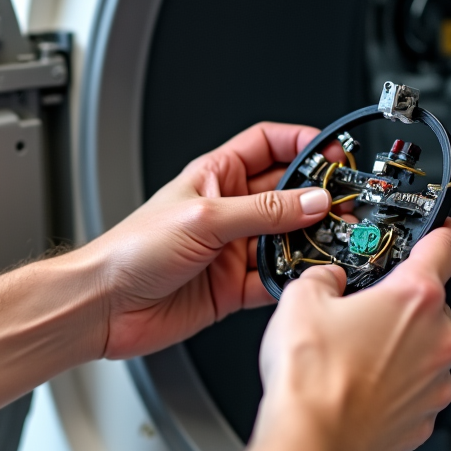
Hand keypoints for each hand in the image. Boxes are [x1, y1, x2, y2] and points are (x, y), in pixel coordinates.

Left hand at [87, 122, 341, 359]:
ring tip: (336, 241)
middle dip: (317, 197)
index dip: (302, 143)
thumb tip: (310, 200)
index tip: (334, 153)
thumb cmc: (131, 251)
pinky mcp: (233, 287)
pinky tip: (307, 277)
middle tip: (345, 204)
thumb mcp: (203, 218)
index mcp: (214, 176)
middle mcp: (226, 210)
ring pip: (287, 238)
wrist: (105, 306)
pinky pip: (275, 278)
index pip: (268, 146)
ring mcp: (231, 250)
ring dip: (311, 240)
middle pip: (286, 193)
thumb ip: (262, 212)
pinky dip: (294, 279)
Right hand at [255, 220, 450, 450]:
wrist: (311, 441)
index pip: (446, 248)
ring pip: (423, 350)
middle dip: (398, 304)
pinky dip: (391, 386)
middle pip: (430, 304)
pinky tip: (355, 387)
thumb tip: (327, 280)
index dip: (442, 232)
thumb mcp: (300, 298)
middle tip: (358, 310)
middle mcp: (438, 339)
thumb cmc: (311, 377)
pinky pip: (413, 390)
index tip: (441, 231)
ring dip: (396, 347)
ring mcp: (436, 383)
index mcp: (416, 297)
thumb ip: (323, 277)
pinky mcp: (424, 419)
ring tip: (348, 358)